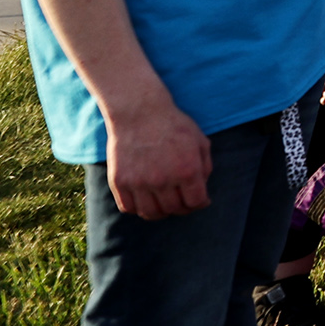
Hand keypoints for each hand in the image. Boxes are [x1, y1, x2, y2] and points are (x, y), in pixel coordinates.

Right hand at [105, 99, 213, 219]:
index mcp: (187, 170)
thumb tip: (203, 195)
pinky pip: (128, 207)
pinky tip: (144, 199)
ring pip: (150, 213)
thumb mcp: (200, 141)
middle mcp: (163, 180)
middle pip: (174, 210)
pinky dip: (137, 208)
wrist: (139, 111)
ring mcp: (139, 182)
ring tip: (163, 202)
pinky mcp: (119, 181)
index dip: (200, 203)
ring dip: (160, 212)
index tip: (198, 200)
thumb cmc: (173, 125)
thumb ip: (205, 168)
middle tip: (181, 200)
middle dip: (182, 208)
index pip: (196, 203)